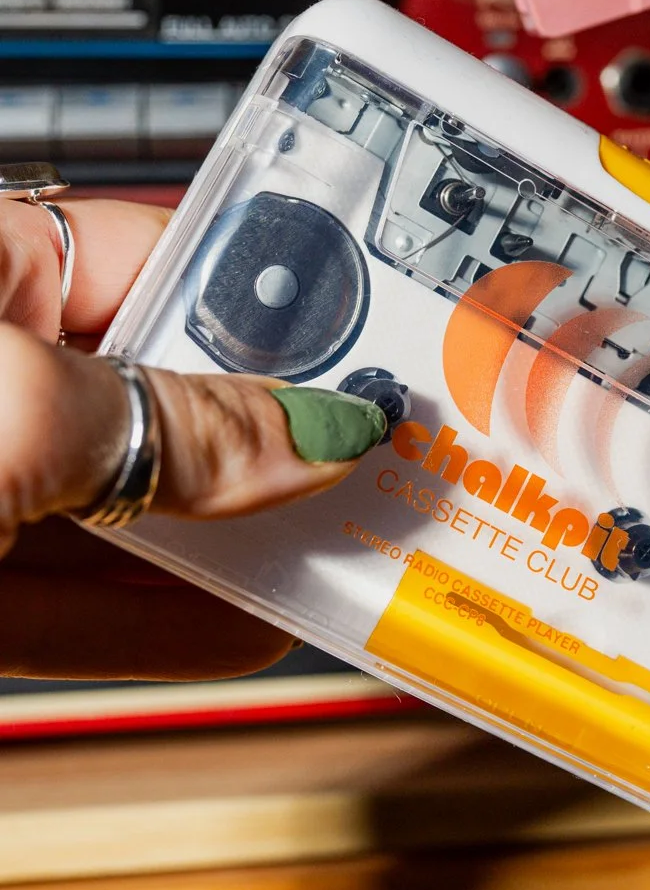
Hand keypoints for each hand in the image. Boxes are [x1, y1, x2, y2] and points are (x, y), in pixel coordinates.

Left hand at [0, 197, 385, 680]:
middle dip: (266, 435)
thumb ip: (174, 424)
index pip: (155, 257)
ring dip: (227, 543)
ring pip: (116, 508)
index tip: (366, 344)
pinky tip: (236, 632)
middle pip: (151, 392)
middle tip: (374, 456)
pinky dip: (146, 625)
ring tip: (340, 549)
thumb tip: (312, 433)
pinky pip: (61, 605)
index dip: (268, 301)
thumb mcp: (18, 412)